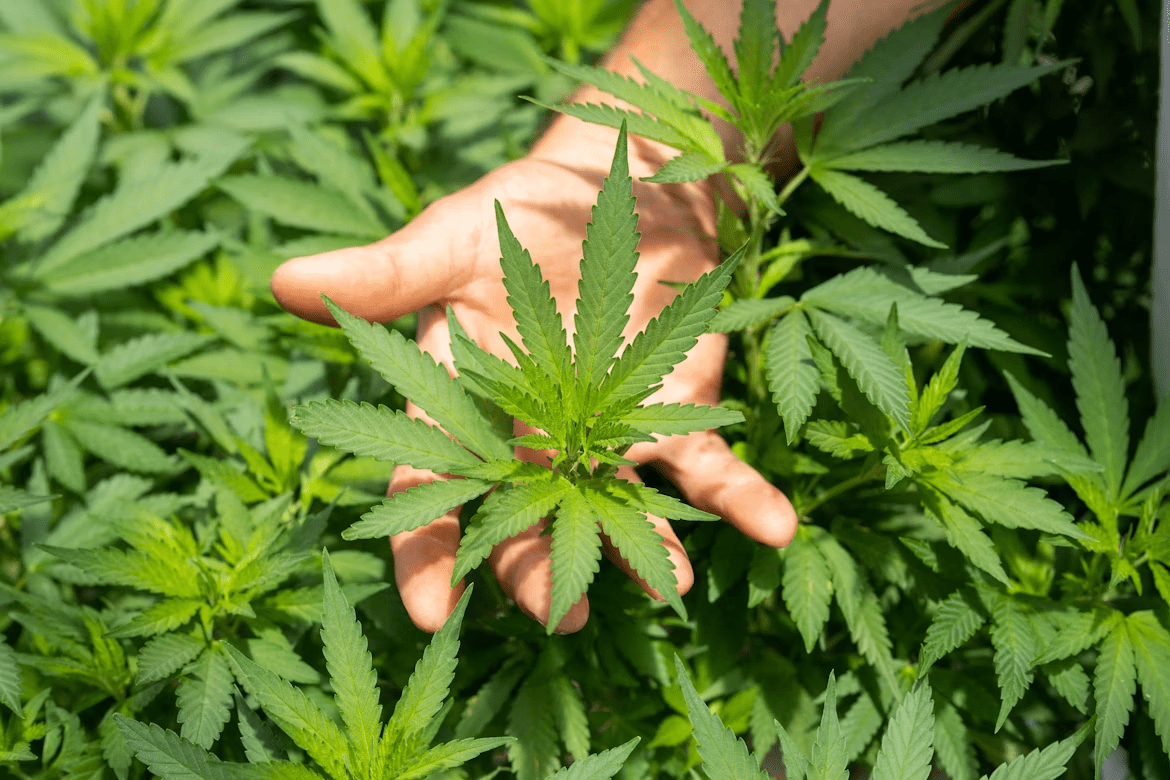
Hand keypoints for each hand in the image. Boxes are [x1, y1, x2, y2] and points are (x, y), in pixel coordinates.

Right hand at [271, 124, 796, 632]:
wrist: (621, 185)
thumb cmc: (521, 209)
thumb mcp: (453, 237)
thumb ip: (386, 274)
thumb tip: (282, 279)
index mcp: (466, 404)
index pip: (433, 488)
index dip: (428, 548)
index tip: (432, 611)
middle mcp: (534, 435)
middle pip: (527, 514)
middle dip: (539, 564)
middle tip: (563, 611)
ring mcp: (608, 434)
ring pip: (616, 505)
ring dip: (642, 545)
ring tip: (671, 582)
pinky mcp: (675, 415)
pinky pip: (708, 466)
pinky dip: (741, 496)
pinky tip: (775, 527)